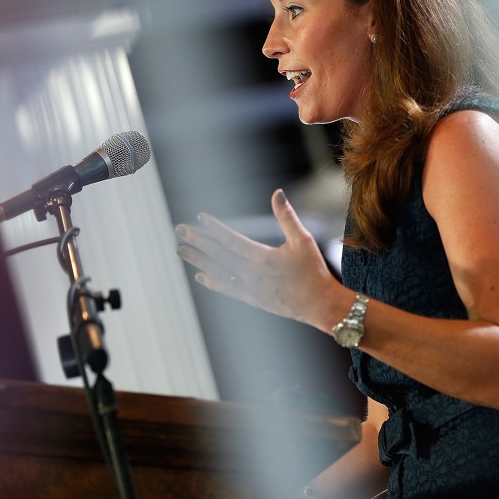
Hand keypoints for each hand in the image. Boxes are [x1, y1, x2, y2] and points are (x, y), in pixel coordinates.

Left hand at [176, 189, 344, 327]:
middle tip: (179, 230)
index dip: (215, 228)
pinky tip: (200, 275)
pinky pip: (227, 289)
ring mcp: (249, 289)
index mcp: (263, 258)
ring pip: (218, 272)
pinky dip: (212, 282)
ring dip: (198, 260)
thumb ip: (287, 217)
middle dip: (198, 241)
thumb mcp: (303, 240)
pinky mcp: (252, 299)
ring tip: (181, 250)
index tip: (200, 217)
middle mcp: (251, 274)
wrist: (319, 305)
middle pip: (219, 255)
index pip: (232, 241)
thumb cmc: (313, 271)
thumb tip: (277, 193)